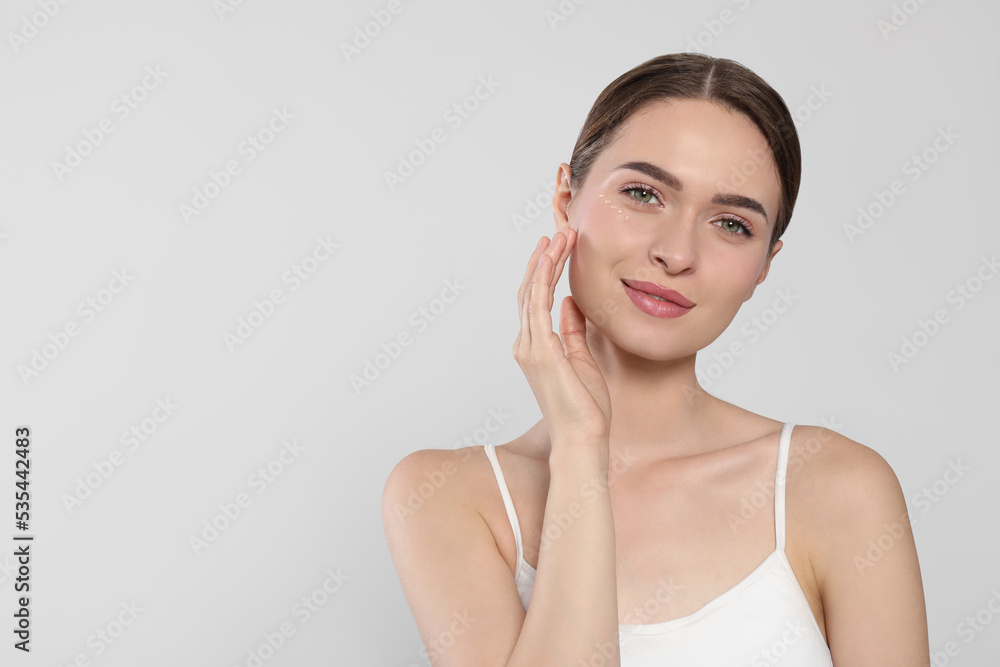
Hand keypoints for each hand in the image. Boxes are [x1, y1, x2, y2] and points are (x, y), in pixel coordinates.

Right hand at [513, 229, 611, 447]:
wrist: (583, 438)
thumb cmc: (585, 408)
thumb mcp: (582, 359)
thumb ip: (572, 330)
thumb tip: (569, 303)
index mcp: (536, 348)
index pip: (536, 300)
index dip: (545, 272)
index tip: (559, 248)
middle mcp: (526, 345)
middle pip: (530, 291)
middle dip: (544, 259)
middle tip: (559, 232)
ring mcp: (530, 348)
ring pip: (532, 292)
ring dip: (545, 261)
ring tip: (559, 235)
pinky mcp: (541, 351)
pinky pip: (538, 305)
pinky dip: (543, 278)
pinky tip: (552, 258)